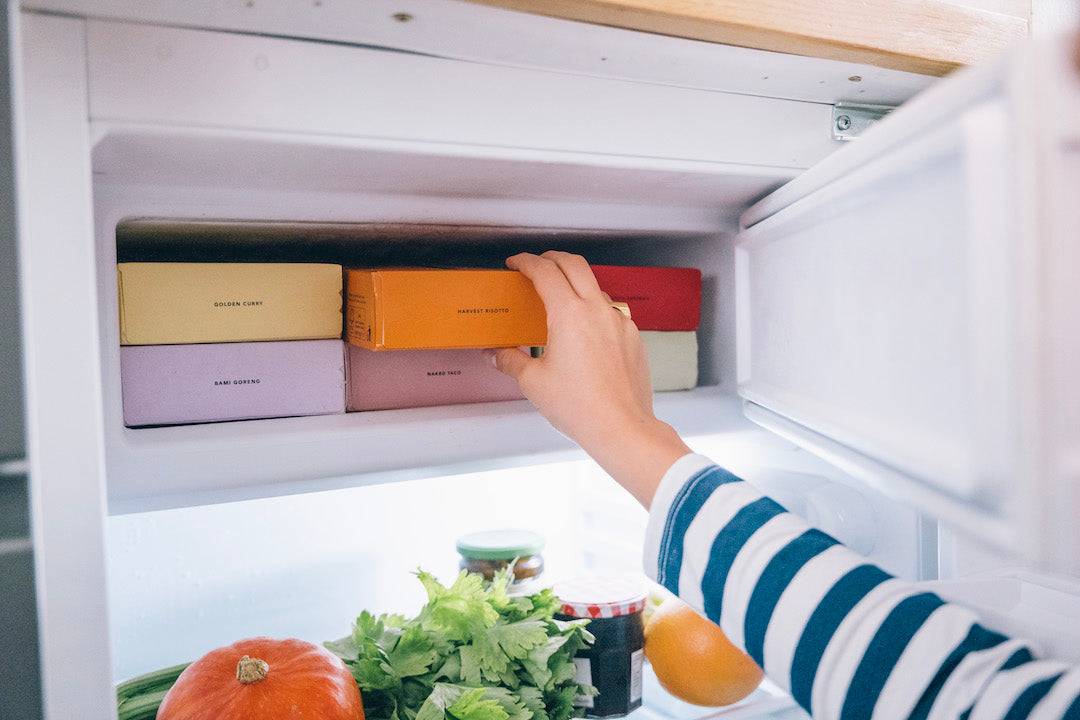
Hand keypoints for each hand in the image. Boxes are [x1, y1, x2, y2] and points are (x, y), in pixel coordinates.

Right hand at [487, 251, 690, 507]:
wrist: (622, 427)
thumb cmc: (580, 407)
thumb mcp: (533, 383)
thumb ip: (511, 361)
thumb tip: (496, 354)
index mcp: (569, 314)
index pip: (545, 272)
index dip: (526, 262)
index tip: (516, 263)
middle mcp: (597, 310)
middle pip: (574, 265)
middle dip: (552, 258)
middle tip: (537, 265)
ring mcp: (619, 322)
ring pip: (595, 287)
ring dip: (575, 284)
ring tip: (561, 299)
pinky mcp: (633, 337)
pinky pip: (611, 312)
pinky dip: (594, 310)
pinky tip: (585, 330)